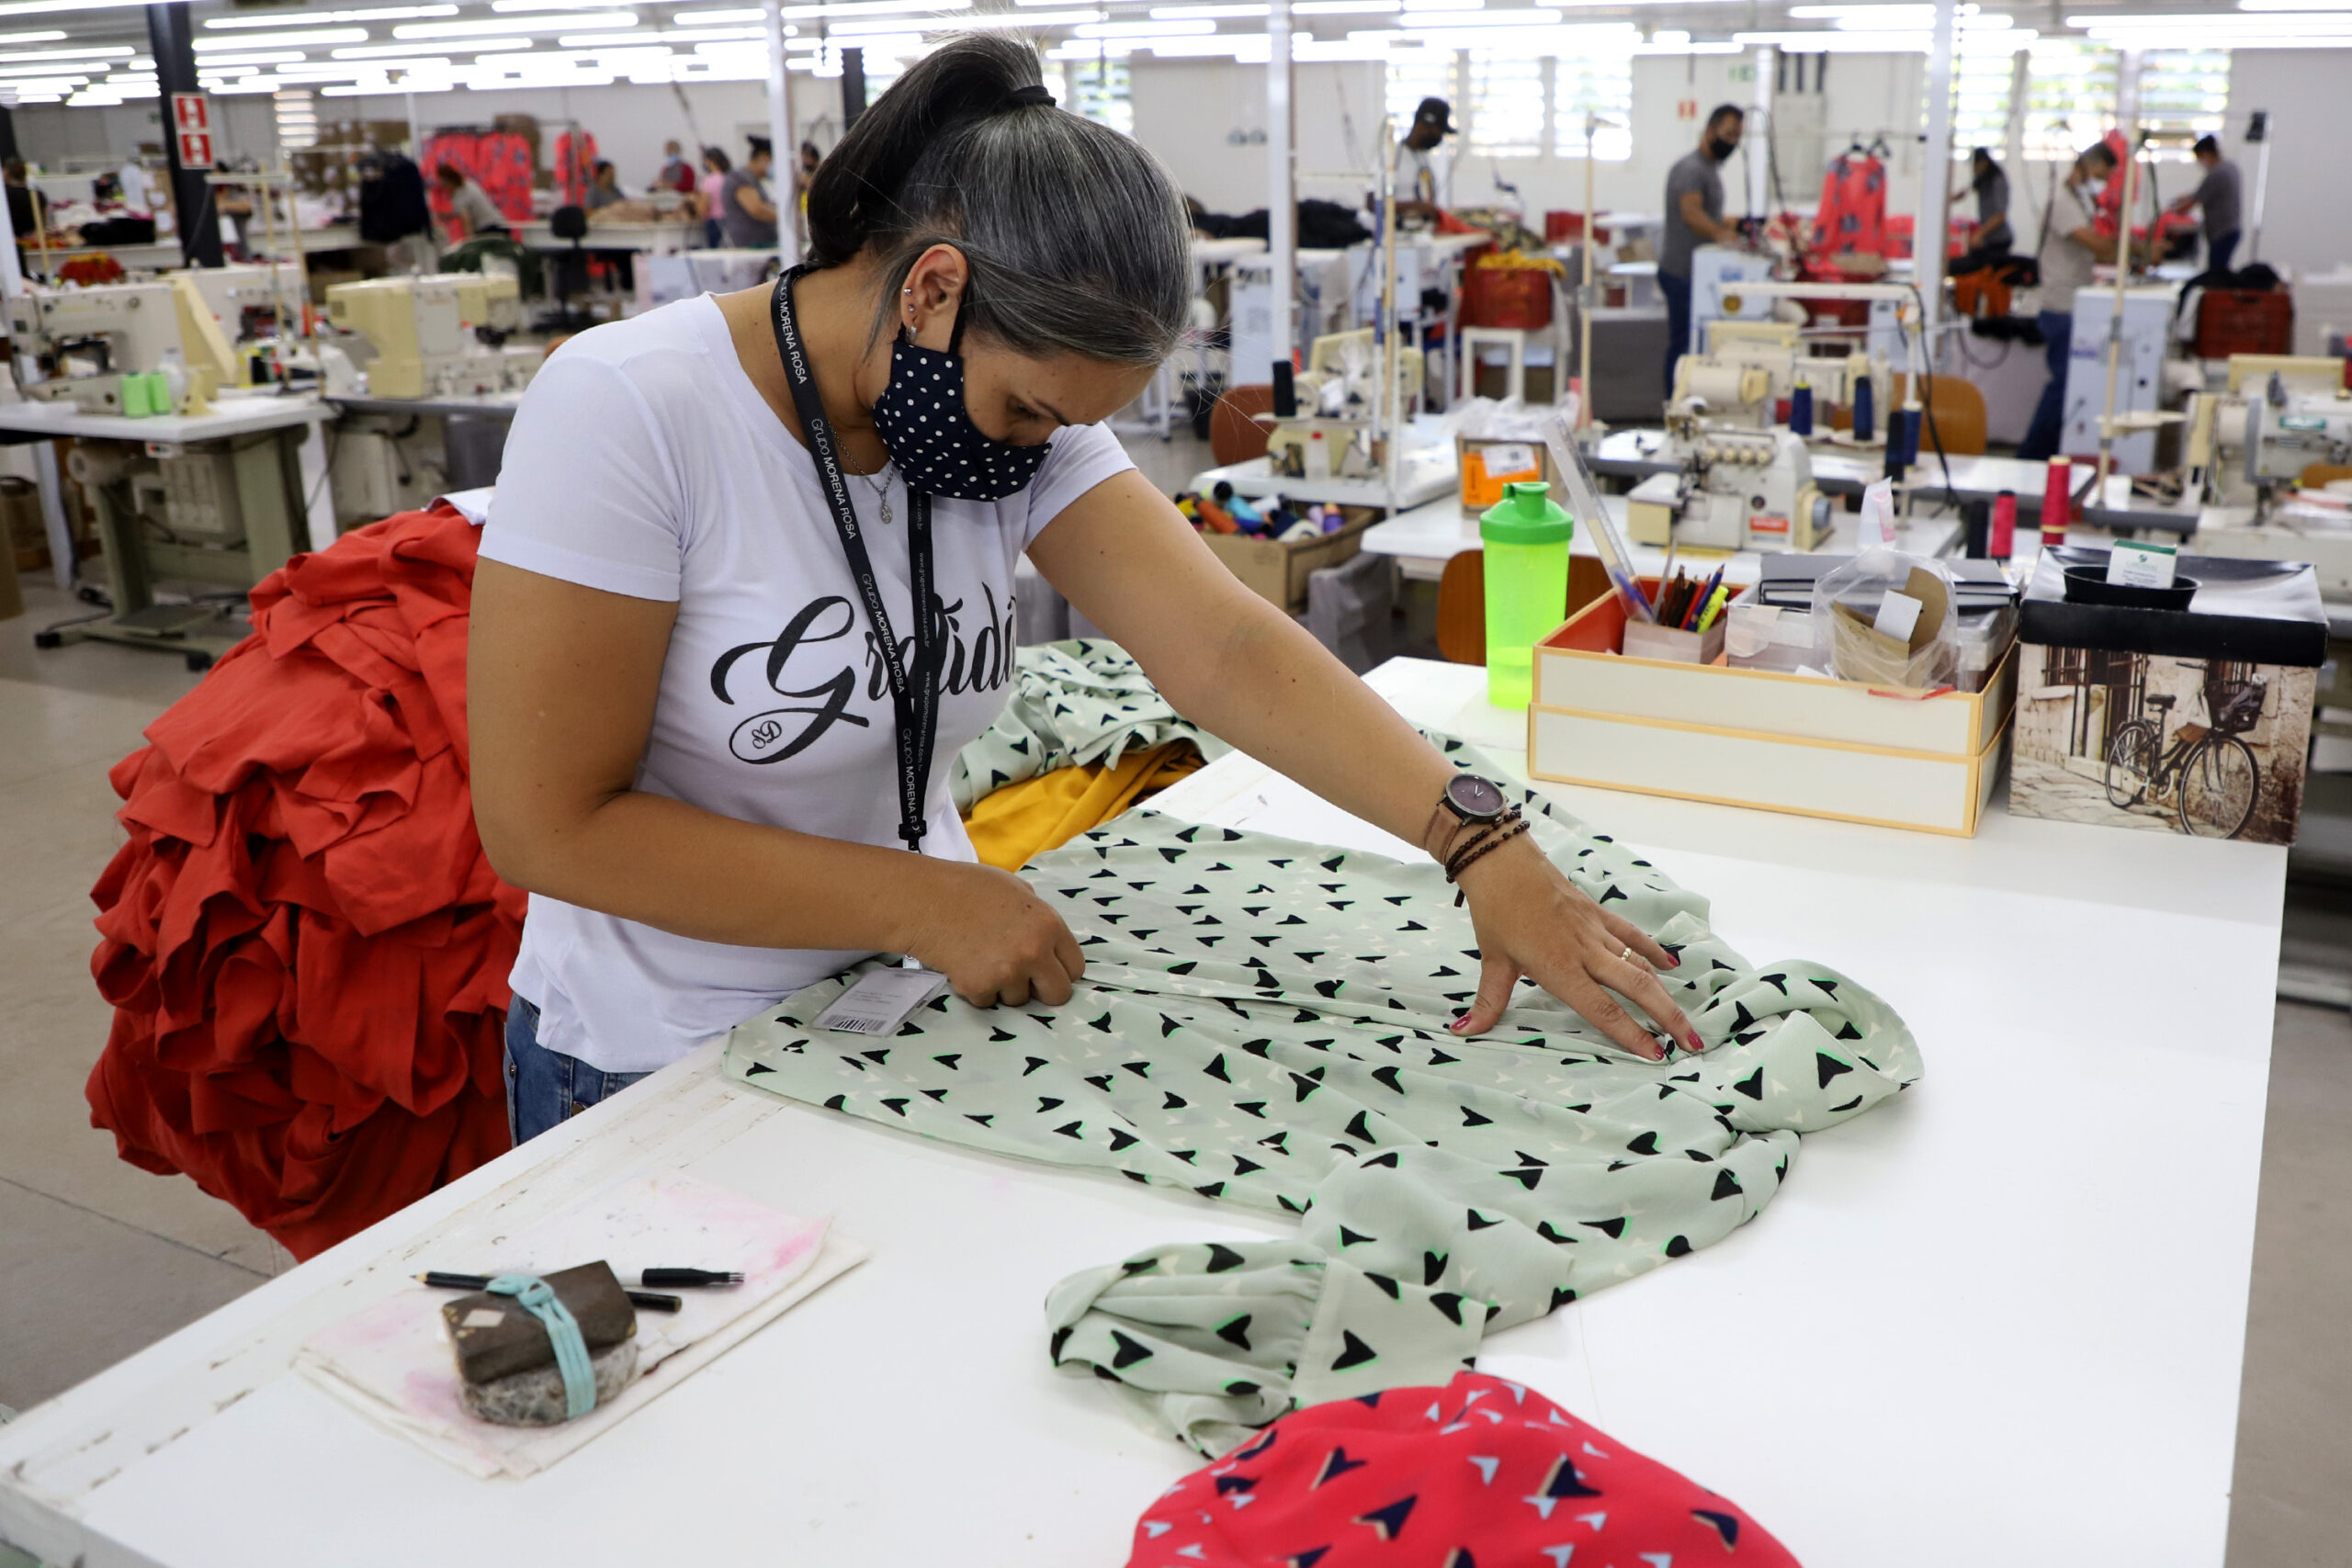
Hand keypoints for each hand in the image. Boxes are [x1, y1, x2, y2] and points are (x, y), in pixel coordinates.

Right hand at [900, 861, 1084, 1008]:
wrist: (924, 901)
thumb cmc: (967, 887)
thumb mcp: (1015, 888)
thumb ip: (1036, 914)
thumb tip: (1046, 935)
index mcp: (1049, 924)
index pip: (1075, 967)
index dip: (1060, 969)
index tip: (1047, 970)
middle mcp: (1034, 951)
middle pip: (1058, 994)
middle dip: (1041, 989)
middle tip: (1021, 978)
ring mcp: (1008, 972)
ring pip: (1019, 1000)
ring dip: (1004, 988)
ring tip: (983, 960)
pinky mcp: (981, 987)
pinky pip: (988, 1002)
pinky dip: (977, 990)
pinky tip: (965, 965)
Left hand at [1449, 833, 1698, 1060]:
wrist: (1502, 862)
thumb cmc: (1495, 912)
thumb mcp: (1491, 961)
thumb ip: (1488, 1002)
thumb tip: (1463, 1032)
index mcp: (1559, 967)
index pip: (1603, 1009)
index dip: (1631, 1034)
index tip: (1655, 1055)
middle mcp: (1585, 951)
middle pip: (1637, 987)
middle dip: (1666, 1016)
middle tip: (1689, 1041)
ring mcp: (1595, 929)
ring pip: (1639, 963)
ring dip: (1664, 990)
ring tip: (1682, 1016)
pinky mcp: (1597, 912)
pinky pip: (1632, 934)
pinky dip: (1652, 950)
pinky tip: (1670, 966)